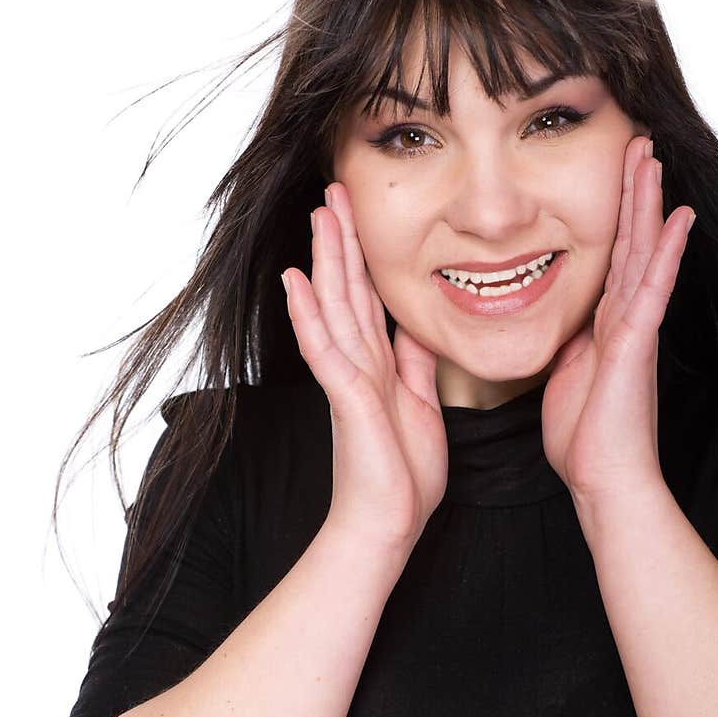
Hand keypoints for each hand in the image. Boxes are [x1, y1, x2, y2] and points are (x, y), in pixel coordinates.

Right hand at [283, 183, 447, 553]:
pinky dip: (310, 314)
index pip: (368, 298)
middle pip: (347, 291)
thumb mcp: (421, 406)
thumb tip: (415, 330)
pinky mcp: (347, 398)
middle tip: (334, 192)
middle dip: (341, 241)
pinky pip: (325, 349)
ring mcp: (348, 379)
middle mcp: (358, 365)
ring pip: (334, 308)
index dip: (364, 256)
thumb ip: (414, 366)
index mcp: (378, 365)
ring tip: (318, 216)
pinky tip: (296, 282)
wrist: (387, 524)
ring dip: (325, 261)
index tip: (360, 215)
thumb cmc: (402, 475)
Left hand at [540, 135, 694, 505]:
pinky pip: (651, 288)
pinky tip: (677, 218)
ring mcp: (634, 328)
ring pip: (642, 252)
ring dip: (647, 204)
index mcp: (605, 325)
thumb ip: (567, 343)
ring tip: (652, 158)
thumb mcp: (564, 375)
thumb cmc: (584, 437)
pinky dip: (664, 252)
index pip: (611, 257)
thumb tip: (558, 322)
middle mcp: (625, 319)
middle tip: (637, 143)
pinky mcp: (636, 344)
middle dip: (633, 193)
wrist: (604, 478)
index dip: (613, 215)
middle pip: (630, 242)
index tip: (614, 174)